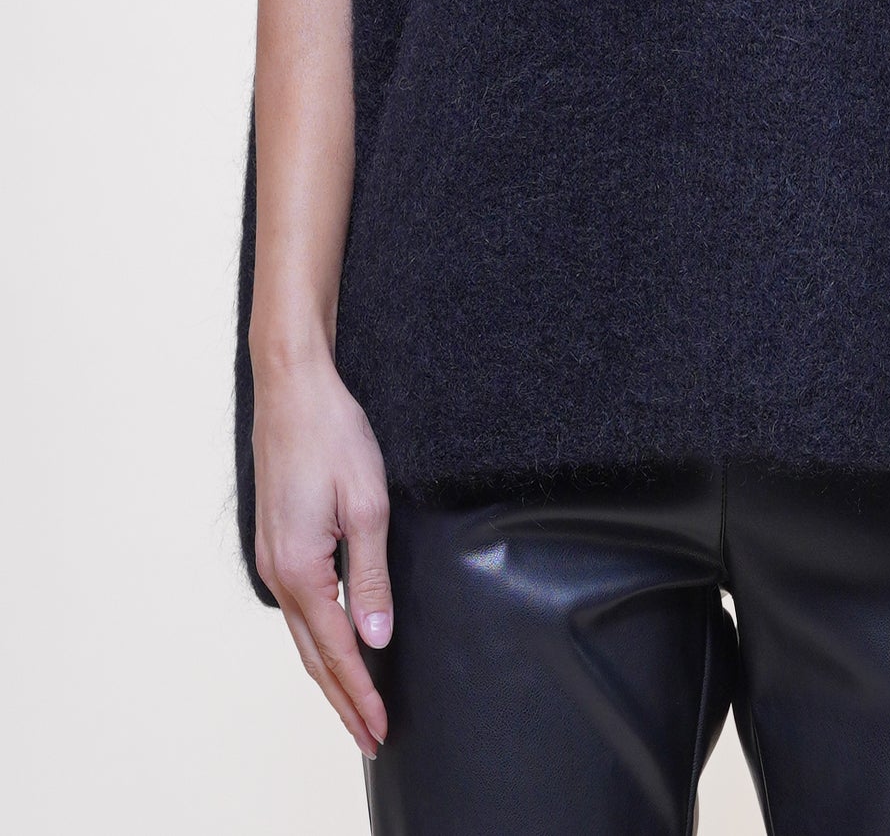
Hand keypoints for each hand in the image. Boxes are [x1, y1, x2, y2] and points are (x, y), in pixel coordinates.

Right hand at [250, 347, 392, 757]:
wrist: (292, 388)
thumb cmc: (333, 435)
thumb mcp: (367, 503)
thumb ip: (369, 574)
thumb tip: (374, 635)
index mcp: (300, 568)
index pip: (336, 650)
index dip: (360, 693)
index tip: (380, 729)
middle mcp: (278, 571)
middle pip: (313, 654)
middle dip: (343, 699)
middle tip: (369, 739)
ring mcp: (272, 556)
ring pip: (302, 634)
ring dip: (329, 673)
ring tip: (354, 707)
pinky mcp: (276, 541)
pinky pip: (297, 607)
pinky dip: (316, 639)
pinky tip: (332, 646)